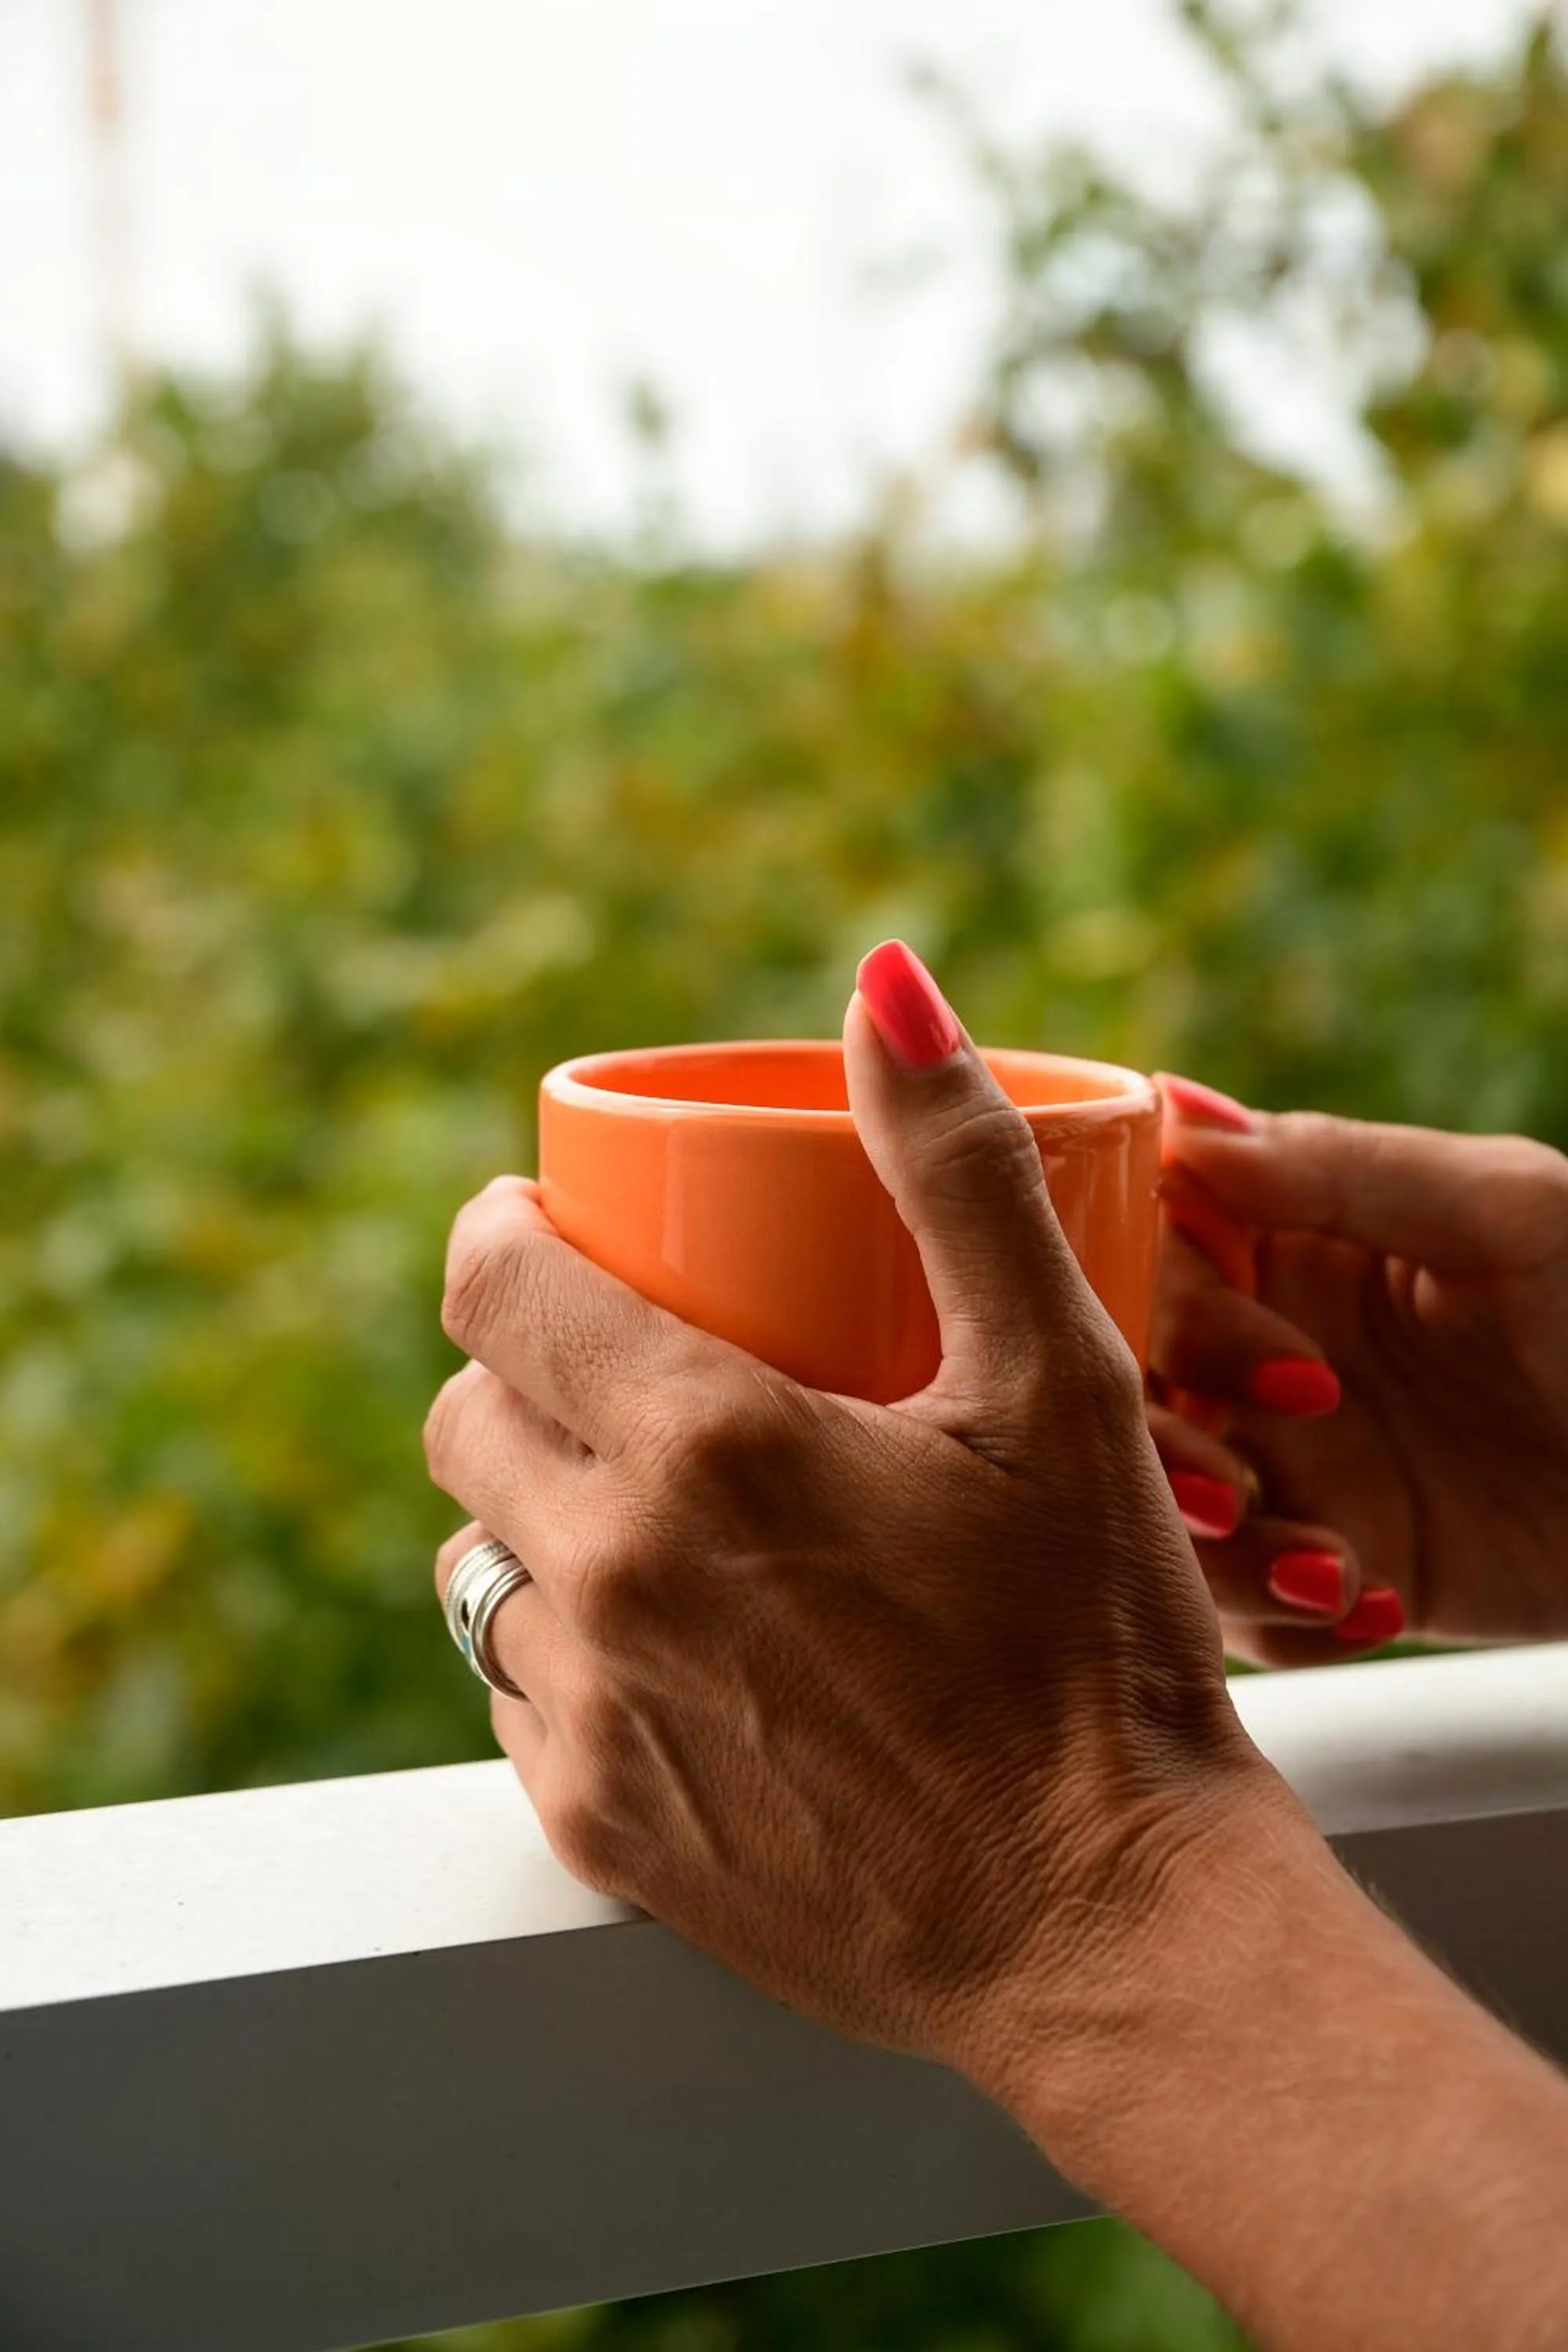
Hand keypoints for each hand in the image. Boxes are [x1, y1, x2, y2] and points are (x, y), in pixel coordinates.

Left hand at [423, 950, 1285, 2139]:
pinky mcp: (597, 1829)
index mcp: (701, 1439)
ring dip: (539, 1513)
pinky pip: (517, 1699)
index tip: (539, 1227)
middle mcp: (610, 1571)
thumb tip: (887, 985)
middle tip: (623, 1368)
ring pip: (477, 1562)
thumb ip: (958, 1170)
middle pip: (461, 1416)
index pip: (490, 1285)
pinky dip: (570, 1652)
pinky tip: (680, 1651)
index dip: (498, 1234)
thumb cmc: (1099, 1640)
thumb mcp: (1055, 1382)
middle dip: (521, 1368)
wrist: (1111, 1922)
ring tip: (655, 1512)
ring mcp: (591, 1712)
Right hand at [1149, 1075, 1567, 1663]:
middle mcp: (1258, 1348)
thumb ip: (1341, 1167)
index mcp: (1283, 1237)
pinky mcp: (1324, 1570)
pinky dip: (1283, 1624)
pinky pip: (1242, 1614)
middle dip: (1169, 1450)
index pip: (1147, 1249)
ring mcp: (1287, 1463)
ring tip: (1324, 1573)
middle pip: (1124, 1389)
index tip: (1274, 1365)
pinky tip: (1374, 1607)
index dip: (1169, 1308)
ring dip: (1218, 1554)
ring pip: (1158, 1509)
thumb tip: (1173, 1114)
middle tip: (1245, 1491)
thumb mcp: (1512, 1213)